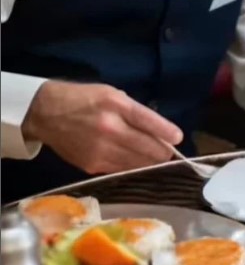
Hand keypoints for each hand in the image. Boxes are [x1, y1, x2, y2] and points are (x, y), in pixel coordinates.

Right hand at [22, 80, 183, 174]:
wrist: (46, 113)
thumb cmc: (84, 99)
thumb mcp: (112, 94)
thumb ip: (135, 111)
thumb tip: (159, 130)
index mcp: (115, 106)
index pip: (149, 122)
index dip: (167, 132)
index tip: (178, 138)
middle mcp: (109, 129)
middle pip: (147, 148)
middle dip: (163, 152)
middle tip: (168, 152)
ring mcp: (100, 150)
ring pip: (137, 163)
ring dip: (150, 161)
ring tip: (155, 157)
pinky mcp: (92, 165)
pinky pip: (121, 169)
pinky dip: (132, 166)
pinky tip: (136, 161)